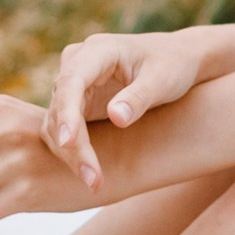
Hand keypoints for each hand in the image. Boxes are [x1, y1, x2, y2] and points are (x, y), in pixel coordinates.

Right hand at [45, 30, 206, 189]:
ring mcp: (74, 84)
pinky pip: (64, 129)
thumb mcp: (163, 80)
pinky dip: (73, 152)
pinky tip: (90, 174)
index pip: (72, 81)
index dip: (67, 113)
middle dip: (72, 145)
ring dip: (70, 154)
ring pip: (56, 122)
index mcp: (97, 51)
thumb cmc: (173, 64)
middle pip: (61, 106)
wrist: (178, 59)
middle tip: (92, 179)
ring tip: (94, 183)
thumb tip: (116, 117)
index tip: (69, 142)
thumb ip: (139, 98)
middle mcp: (77, 63)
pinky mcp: (77, 102)